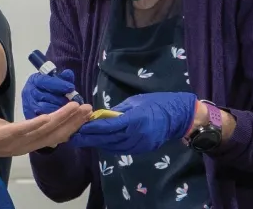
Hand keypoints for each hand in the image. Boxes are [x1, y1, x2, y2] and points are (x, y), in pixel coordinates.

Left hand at [0, 102, 92, 156]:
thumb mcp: (3, 128)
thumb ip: (21, 126)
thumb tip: (37, 119)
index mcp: (23, 143)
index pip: (52, 136)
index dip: (70, 126)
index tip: (84, 114)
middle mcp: (20, 146)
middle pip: (53, 134)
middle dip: (72, 121)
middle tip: (89, 109)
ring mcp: (11, 143)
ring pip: (42, 131)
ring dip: (61, 120)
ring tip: (76, 107)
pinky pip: (22, 130)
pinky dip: (37, 124)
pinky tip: (48, 116)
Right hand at [22, 69, 75, 119]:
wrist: (40, 101)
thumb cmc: (50, 90)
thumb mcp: (57, 82)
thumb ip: (63, 78)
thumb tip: (68, 73)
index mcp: (34, 80)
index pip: (45, 81)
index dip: (59, 85)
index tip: (71, 88)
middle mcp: (28, 92)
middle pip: (44, 96)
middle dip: (60, 99)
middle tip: (73, 102)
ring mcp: (28, 106)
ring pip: (44, 109)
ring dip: (58, 109)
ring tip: (70, 110)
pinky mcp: (31, 117)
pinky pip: (43, 120)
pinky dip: (55, 118)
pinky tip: (65, 118)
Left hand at [70, 92, 195, 154]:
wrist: (178, 115)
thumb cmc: (156, 103)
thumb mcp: (135, 102)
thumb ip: (117, 111)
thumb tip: (100, 116)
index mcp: (134, 120)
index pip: (108, 126)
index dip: (92, 128)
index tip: (78, 127)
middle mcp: (136, 135)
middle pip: (108, 140)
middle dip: (90, 139)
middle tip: (74, 138)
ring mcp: (140, 144)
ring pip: (113, 147)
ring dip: (98, 144)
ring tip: (84, 140)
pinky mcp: (142, 149)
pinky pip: (122, 149)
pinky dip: (110, 146)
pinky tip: (101, 143)